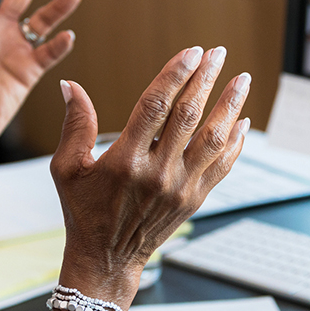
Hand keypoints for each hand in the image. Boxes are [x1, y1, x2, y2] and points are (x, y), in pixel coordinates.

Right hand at [49, 47, 250, 303]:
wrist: (107, 259)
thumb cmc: (84, 210)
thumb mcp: (67, 168)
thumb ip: (74, 124)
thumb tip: (70, 85)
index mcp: (125, 160)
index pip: (155, 106)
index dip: (175, 75)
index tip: (191, 52)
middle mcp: (157, 173)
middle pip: (188, 116)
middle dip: (205, 80)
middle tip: (218, 53)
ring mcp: (180, 188)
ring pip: (213, 139)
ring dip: (230, 106)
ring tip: (242, 79)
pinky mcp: (194, 199)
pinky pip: (222, 165)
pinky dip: (235, 142)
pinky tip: (242, 121)